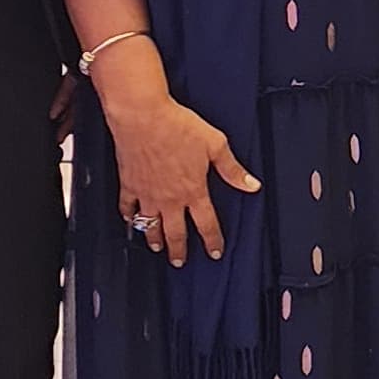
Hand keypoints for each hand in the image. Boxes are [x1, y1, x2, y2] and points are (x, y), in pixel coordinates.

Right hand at [92, 48, 259, 266]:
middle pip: (175, 233)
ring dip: (154, 239)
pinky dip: (128, 217)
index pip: (207, 224)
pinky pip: (127, 207)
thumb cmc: (177, 126)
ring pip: (150, 226)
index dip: (212, 240)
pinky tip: (129, 221)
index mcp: (193, 190)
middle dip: (179, 250)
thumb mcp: (215, 144)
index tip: (214, 252)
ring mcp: (147, 194)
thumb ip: (232, 169)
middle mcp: (170, 198)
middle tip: (180, 262)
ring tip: (157, 248)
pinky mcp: (129, 184)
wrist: (142, 116)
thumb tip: (251, 185)